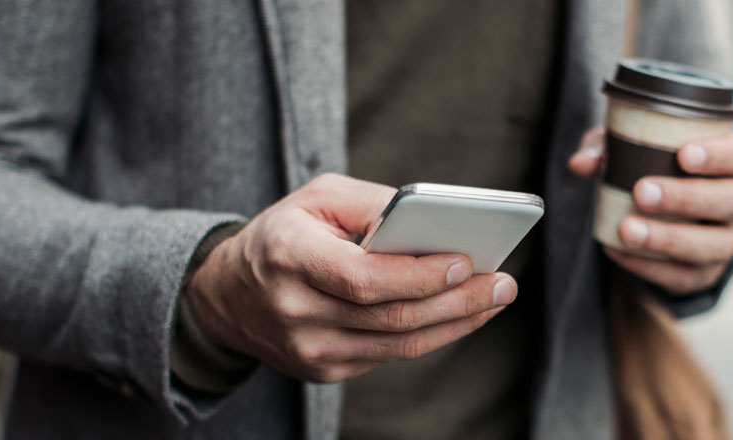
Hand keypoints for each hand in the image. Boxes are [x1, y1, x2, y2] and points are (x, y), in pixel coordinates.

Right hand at [184, 173, 516, 382]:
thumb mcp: (318, 197)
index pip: (362, 277)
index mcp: (289, 256)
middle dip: (458, 300)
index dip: (418, 275)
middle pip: (391, 317)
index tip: (467, 261)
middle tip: (503, 283)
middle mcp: (295, 311)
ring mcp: (309, 349)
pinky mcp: (324, 369)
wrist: (228, 293)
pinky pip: (390, 355)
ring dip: (457, 322)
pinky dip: (433, 334)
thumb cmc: (286, 233)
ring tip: (496, 298)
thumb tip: (436, 221)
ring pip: (399, 344)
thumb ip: (375, 204)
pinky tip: (462, 313)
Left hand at [568, 127, 732, 294]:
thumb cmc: (651, 167)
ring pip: (714, 244)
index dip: (724, 155)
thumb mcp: (628, 150)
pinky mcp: (704, 273)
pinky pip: (684, 276)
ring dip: (669, 237)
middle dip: (688, 197)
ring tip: (627, 229)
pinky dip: (649, 265)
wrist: (658, 218)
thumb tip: (582, 162)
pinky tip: (617, 250)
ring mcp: (726, 240)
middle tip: (642, 192)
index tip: (685, 154)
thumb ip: (606, 149)